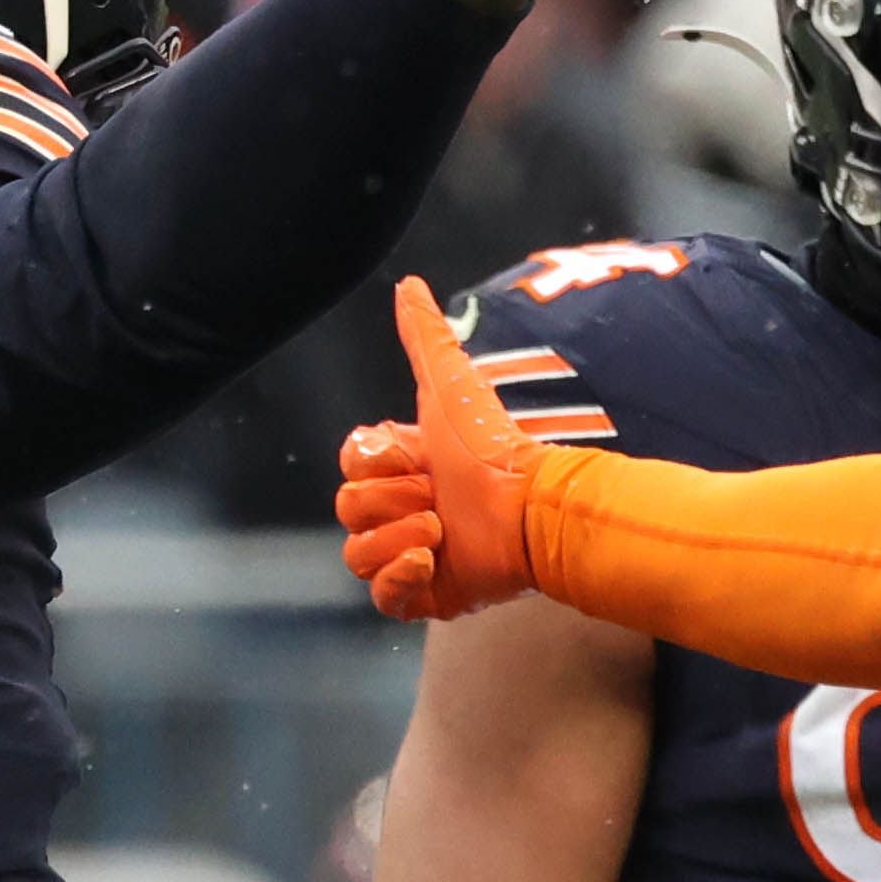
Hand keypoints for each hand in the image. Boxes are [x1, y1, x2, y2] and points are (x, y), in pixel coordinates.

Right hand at [337, 279, 549, 621]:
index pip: (349, 466)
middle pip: (348, 509)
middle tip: (439, 498)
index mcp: (403, 468)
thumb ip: (425, 335)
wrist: (532, 510)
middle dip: (392, 502)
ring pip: (357, 554)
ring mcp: (411, 556)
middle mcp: (402, 511)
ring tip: (443, 532)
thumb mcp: (451, 384)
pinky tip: (432, 562)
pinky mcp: (425, 596)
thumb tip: (409, 284)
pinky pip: (380, 597)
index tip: (419, 458)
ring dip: (399, 539)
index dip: (377, 464)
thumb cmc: (493, 447)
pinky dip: (399, 579)